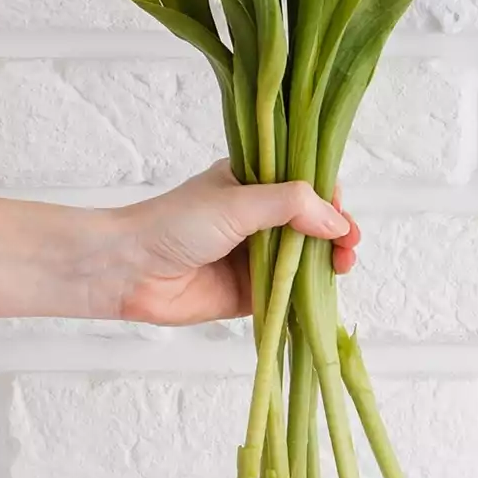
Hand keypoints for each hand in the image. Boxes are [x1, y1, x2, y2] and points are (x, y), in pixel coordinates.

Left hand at [102, 160, 363, 325]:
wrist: (128, 271)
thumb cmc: (175, 224)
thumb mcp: (238, 202)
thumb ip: (291, 205)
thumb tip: (338, 222)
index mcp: (255, 183)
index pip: (306, 185)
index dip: (330, 197)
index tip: (342, 212)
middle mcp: (259, 218)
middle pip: (312, 224)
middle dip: (337, 232)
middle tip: (349, 245)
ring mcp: (256, 256)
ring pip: (305, 258)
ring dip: (329, 262)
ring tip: (342, 266)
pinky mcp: (251, 293)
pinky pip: (289, 292)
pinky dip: (309, 293)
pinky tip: (325, 292)